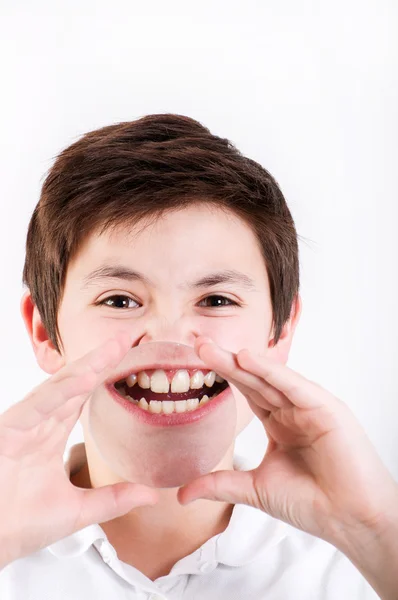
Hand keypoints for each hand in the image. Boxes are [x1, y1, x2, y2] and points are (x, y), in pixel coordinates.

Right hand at [0, 331, 158, 568]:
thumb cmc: (17, 524)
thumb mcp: (78, 510)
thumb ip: (113, 499)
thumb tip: (151, 495)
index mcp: (51, 433)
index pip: (85, 395)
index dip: (108, 375)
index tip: (134, 357)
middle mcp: (39, 421)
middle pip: (77, 382)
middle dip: (103, 358)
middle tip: (131, 336)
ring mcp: (25, 422)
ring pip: (60, 386)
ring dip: (88, 364)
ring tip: (115, 346)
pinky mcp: (10, 429)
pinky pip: (40, 404)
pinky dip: (62, 390)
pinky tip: (85, 376)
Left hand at [177, 336, 397, 549]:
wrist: (348, 520)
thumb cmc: (311, 502)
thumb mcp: (255, 489)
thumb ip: (220, 485)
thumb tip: (181, 494)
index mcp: (279, 423)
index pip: (246, 391)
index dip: (222, 375)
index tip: (194, 360)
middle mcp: (293, 410)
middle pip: (253, 380)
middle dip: (225, 362)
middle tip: (197, 344)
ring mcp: (310, 406)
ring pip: (270, 379)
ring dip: (242, 362)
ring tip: (212, 348)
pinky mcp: (326, 408)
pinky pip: (294, 386)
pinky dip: (272, 372)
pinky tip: (248, 359)